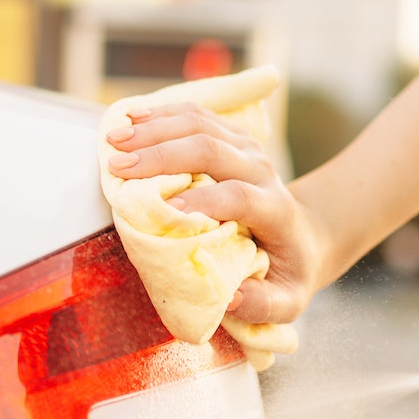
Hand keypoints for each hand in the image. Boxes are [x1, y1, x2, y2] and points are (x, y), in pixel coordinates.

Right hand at [105, 104, 326, 324]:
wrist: (304, 234)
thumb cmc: (287, 272)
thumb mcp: (286, 300)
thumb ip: (263, 305)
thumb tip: (228, 299)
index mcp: (275, 211)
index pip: (239, 196)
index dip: (204, 199)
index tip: (165, 209)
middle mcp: (262, 171)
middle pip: (212, 149)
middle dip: (162, 155)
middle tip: (119, 167)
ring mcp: (247, 148)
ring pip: (200, 123)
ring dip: (154, 129)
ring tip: (114, 140)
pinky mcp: (231, 136)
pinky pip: (195, 115)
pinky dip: (160, 114)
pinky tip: (129, 117)